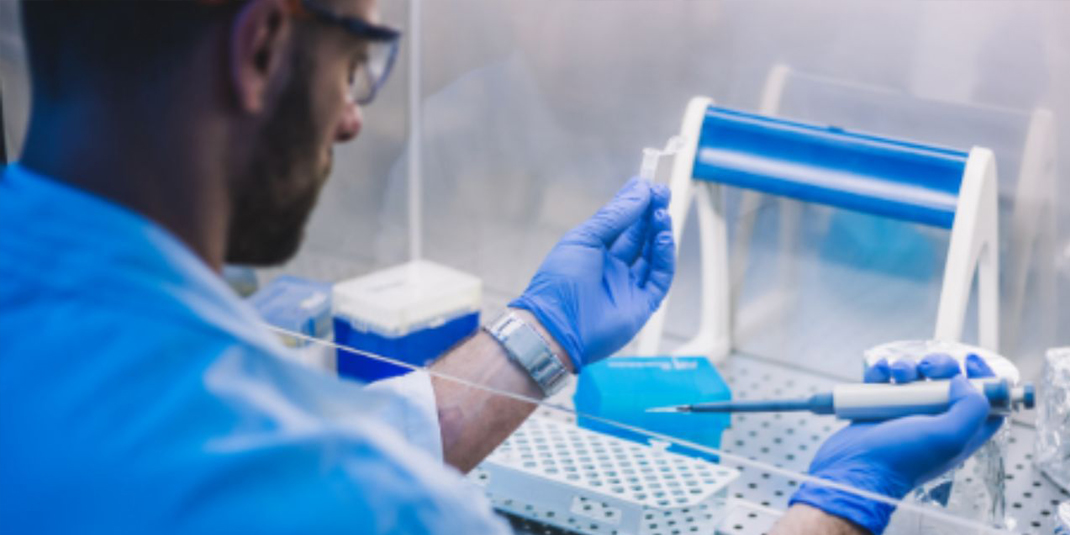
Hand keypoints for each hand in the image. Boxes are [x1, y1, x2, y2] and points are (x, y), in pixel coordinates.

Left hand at [509, 177, 673, 368]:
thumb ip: (614, 216)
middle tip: (662, 193)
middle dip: (650, 213)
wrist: (557, 326)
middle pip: (638, 236)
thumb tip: (639, 192)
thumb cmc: (560, 282)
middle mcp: (611, 268)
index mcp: (592, 252)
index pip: (620, 223)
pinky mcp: (642, 304)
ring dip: (658, 231)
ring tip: (662, 212)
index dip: (634, 204)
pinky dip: (664, 256)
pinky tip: (662, 236)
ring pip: (651, 254)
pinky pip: (659, 277)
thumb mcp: (584, 238)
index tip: (647, 184)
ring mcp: (627, 286)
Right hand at [788, 353, 1002, 534]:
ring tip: (896, 375)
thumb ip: (970, 408)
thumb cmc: (901, 459)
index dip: (985, 381)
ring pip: (914, 377)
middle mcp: (933, 421)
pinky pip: (883, 380)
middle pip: (948, 382)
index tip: (973, 362)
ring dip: (906, 366)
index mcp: (957, 432)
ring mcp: (904, 413)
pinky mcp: (877, 407)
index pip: (984, 404)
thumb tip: (961, 381)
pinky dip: (881, 371)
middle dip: (940, 366)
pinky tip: (879, 374)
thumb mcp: (948, 437)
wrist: (855, 467)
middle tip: (929, 369)